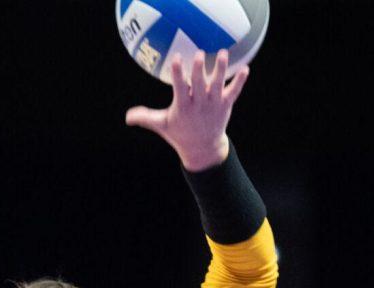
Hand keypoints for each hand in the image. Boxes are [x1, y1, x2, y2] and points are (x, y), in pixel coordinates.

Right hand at [125, 50, 249, 171]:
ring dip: (221, 70)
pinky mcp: (226, 105)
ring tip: (223, 53)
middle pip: (199, 84)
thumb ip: (145, 118)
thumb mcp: (161, 126)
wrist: (203, 149)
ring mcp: (214, 104)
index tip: (177, 58)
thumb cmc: (180, 134)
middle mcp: (199, 104)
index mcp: (183, 107)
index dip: (179, 73)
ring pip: (218, 85)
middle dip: (199, 70)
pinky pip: (234, 92)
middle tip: (199, 54)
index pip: (180, 87)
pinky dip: (240, 81)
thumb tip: (127, 117)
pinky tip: (246, 68)